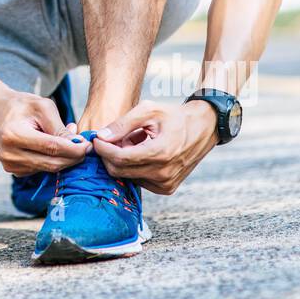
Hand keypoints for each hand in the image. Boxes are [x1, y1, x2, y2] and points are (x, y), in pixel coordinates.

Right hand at [0, 84, 91, 175]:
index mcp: (15, 135)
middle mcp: (10, 154)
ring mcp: (10, 165)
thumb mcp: (41, 106)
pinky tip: (54, 146)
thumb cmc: (19, 104)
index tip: (88, 145)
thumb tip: (78, 145)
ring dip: (63, 158)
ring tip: (68, 139)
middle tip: (86, 147)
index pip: (52, 148)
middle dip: (73, 157)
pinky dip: (51, 160)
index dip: (73, 149)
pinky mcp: (12, 170)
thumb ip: (59, 127)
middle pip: (51, 163)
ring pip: (47, 168)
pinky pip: (39, 169)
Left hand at [91, 100, 217, 193]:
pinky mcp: (167, 188)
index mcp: (161, 153)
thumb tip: (101, 136)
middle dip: (110, 155)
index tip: (96, 139)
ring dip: (123, 160)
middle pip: (120, 171)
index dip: (103, 149)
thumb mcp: (149, 110)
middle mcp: (164, 173)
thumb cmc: (174, 116)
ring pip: (128, 177)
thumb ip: (123, 124)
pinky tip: (142, 152)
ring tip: (133, 141)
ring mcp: (166, 184)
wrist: (203, 128)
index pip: (120, 158)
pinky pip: (139, 180)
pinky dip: (134, 167)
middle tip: (111, 138)